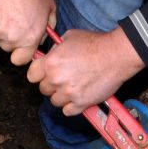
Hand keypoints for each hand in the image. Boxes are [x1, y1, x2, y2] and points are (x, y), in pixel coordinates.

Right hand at [0, 0, 55, 65]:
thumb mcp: (50, 7)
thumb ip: (49, 27)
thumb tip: (44, 37)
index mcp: (30, 38)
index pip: (21, 60)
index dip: (21, 53)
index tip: (22, 46)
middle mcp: (13, 38)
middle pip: (8, 47)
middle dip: (11, 38)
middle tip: (15, 21)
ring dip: (1, 27)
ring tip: (7, 9)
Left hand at [25, 28, 143, 114]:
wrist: (116, 55)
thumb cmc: (95, 43)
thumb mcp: (69, 37)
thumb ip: (56, 48)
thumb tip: (52, 53)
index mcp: (50, 63)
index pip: (32, 76)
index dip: (38, 74)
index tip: (45, 73)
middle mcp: (56, 79)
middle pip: (44, 89)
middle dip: (51, 85)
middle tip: (63, 79)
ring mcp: (68, 93)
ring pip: (55, 101)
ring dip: (62, 96)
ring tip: (73, 87)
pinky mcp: (81, 103)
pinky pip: (68, 111)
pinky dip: (72, 106)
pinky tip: (78, 97)